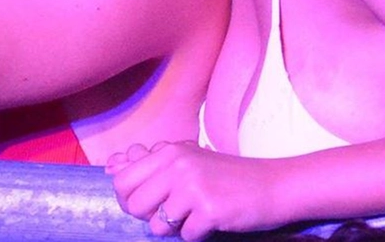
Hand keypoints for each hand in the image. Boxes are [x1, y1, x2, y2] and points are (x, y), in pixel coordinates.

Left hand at [106, 141, 286, 239]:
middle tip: (170, 214)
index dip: (128, 199)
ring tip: (195, 214)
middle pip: (134, 204)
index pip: (123, 180)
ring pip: (157, 224)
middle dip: (147, 217)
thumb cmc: (228, 176)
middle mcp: (177, 165)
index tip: (145, 205)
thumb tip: (111, 168)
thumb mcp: (189, 160)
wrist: (273, 185)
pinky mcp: (209, 210)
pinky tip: (213, 220)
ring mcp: (193, 187)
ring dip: (174, 227)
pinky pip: (184, 235)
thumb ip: (152, 163)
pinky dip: (196, 234)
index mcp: (169, 152)